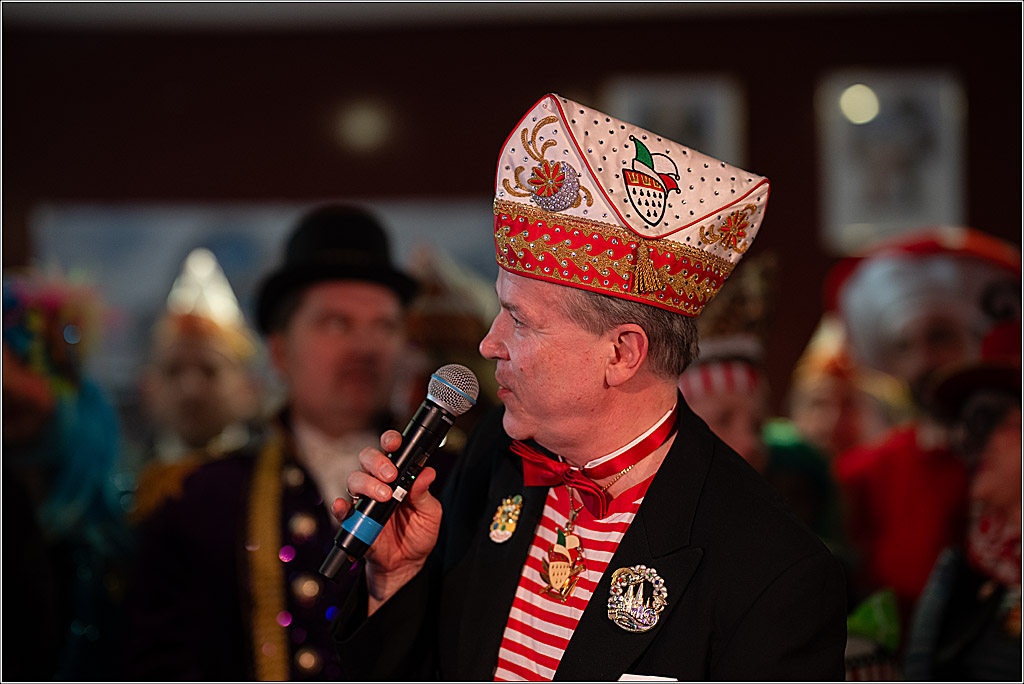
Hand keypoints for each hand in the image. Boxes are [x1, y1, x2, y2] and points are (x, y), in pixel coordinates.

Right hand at [331, 430, 441, 612]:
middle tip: (390, 475)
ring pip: (354, 480)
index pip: (390, 451)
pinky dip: (339, 507)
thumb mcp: (430, 514)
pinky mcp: (354, 521)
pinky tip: (343, 506)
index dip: (390, 441)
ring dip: (367, 484)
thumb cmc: (418, 534)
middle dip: (377, 461)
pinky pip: (342, 510)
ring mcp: (364, 501)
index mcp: (398, 477)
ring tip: (384, 496)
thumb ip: (425, 494)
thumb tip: (426, 473)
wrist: (407, 565)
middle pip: (367, 459)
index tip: (396, 442)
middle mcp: (378, 484)